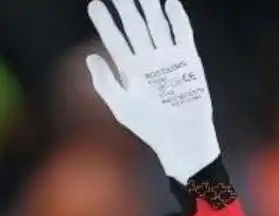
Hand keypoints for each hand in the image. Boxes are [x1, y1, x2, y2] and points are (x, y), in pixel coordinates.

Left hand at [85, 0, 219, 182]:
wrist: (183, 138)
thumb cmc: (151, 127)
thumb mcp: (122, 107)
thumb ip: (105, 83)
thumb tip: (90, 57)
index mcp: (131, 70)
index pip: (115, 40)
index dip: (105, 22)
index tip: (95, 4)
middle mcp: (149, 59)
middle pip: (135, 26)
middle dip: (126, 6)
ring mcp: (169, 57)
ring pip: (156, 24)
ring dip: (149, 5)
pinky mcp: (188, 59)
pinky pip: (182, 33)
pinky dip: (176, 18)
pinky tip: (169, 2)